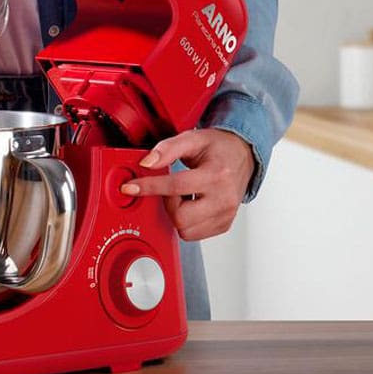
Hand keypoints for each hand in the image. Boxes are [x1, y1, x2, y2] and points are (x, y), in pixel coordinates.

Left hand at [119, 128, 254, 240]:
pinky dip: (185, 222)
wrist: (243, 155)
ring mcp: (226, 215)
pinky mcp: (224, 225)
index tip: (130, 188)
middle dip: (167, 204)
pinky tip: (191, 205)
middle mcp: (225, 198)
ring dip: (176, 214)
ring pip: (185, 230)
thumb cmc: (218, 148)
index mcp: (217, 175)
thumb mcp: (193, 138)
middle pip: (179, 216)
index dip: (148, 187)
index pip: (176, 186)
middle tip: (172, 189)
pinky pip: (193, 235)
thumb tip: (146, 163)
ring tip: (183, 196)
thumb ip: (167, 148)